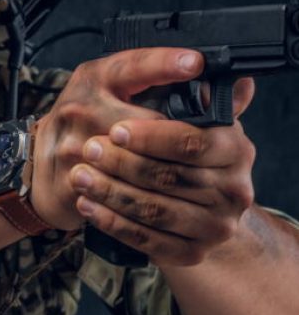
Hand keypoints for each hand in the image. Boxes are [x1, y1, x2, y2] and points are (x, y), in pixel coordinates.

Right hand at [31, 47, 205, 229]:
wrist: (34, 165)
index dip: (165, 63)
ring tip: (196, 182)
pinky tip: (168, 203)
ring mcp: (74, 146)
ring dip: (168, 174)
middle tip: (209, 155)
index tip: (195, 62)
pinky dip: (146, 200)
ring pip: (135, 162)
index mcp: (95, 78)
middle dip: (177, 140)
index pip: (133, 65)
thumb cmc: (83, 125)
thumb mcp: (117, 93)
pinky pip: (118, 194)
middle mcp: (81, 106)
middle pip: (144, 122)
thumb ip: (172, 90)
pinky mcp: (72, 181)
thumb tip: (238, 87)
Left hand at [68, 77, 255, 265]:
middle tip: (87, 148)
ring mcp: (215, 226)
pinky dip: (113, 223)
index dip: (151, 136)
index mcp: (236, 149)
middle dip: (122, 163)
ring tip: (79, 175)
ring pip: (153, 210)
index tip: (117, 128)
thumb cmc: (182, 151)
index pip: (192, 141)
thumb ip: (185, 91)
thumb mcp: (188, 116)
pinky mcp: (192, 253)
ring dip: (111, 192)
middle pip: (168, 177)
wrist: (194, 204)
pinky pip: (147, 240)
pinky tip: (89, 205)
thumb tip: (193, 61)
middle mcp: (234, 190)